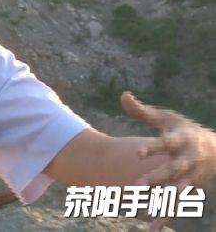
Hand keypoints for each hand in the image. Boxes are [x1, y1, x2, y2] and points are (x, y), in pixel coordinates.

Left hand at [121, 91, 215, 230]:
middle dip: (156, 178)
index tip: (137, 152)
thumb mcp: (166, 118)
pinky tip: (151, 227)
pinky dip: (165, 216)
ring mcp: (190, 177)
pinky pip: (176, 205)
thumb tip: (123, 95)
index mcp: (181, 140)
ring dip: (159, 199)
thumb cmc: (182, 130)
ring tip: (139, 204)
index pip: (166, 144)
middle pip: (172, 170)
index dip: (153, 148)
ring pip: (175, 190)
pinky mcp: (188, 189)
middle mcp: (188, 160)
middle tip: (137, 185)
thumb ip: (143, 111)